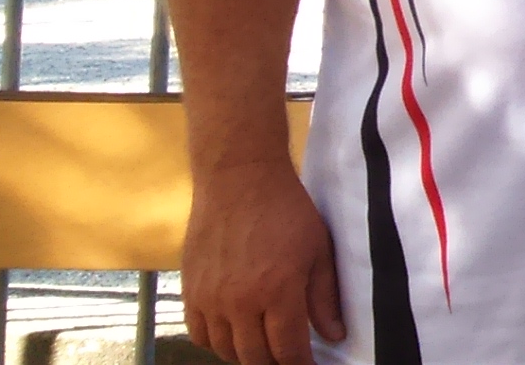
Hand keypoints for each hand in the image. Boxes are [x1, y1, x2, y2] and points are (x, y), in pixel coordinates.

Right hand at [181, 160, 344, 364]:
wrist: (238, 179)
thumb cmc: (285, 209)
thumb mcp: (317, 249)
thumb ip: (324, 297)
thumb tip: (334, 335)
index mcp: (277, 292)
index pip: (288, 351)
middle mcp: (240, 302)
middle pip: (255, 358)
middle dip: (275, 363)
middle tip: (287, 357)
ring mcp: (211, 298)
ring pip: (225, 351)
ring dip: (245, 355)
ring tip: (262, 348)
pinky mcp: (190, 290)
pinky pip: (198, 334)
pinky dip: (216, 342)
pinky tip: (233, 334)